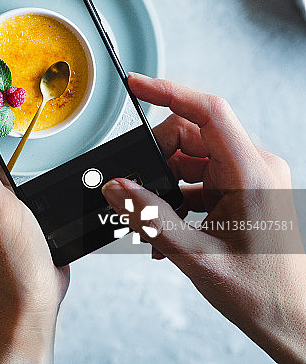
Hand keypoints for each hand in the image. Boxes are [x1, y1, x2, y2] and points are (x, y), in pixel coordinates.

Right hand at [102, 73, 305, 362]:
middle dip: (158, 157)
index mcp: (252, 174)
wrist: (291, 319)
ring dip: (166, 180)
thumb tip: (115, 187)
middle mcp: (255, 168)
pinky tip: (168, 225)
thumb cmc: (261, 293)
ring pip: (192, 155)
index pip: (209, 112)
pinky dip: (178, 194)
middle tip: (138, 190)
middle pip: (192, 134)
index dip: (168, 92)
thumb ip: (150, 216)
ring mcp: (251, 178)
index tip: (136, 84)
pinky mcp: (244, 190)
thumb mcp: (195, 255)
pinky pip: (200, 175)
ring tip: (155, 219)